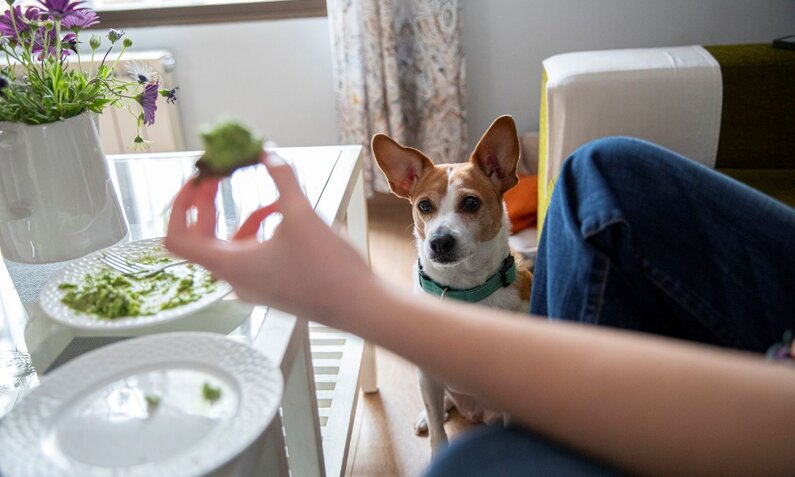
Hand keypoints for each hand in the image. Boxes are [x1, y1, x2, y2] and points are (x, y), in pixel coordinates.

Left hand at [165, 152, 372, 320]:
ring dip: (241, 216)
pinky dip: (260, 231)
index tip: (197, 182)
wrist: (361, 306)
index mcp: (231, 265)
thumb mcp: (302, 214)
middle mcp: (235, 279)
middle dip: (211, 202)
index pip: (177, 239)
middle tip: (223, 176)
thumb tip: (268, 153)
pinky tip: (285, 216)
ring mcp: (254, 285)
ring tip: (268, 197)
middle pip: (202, 237)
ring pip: (230, 245)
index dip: (179, 206)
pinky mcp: (272, 286)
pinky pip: (252, 254)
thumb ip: (282, 178)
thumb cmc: (329, 271)